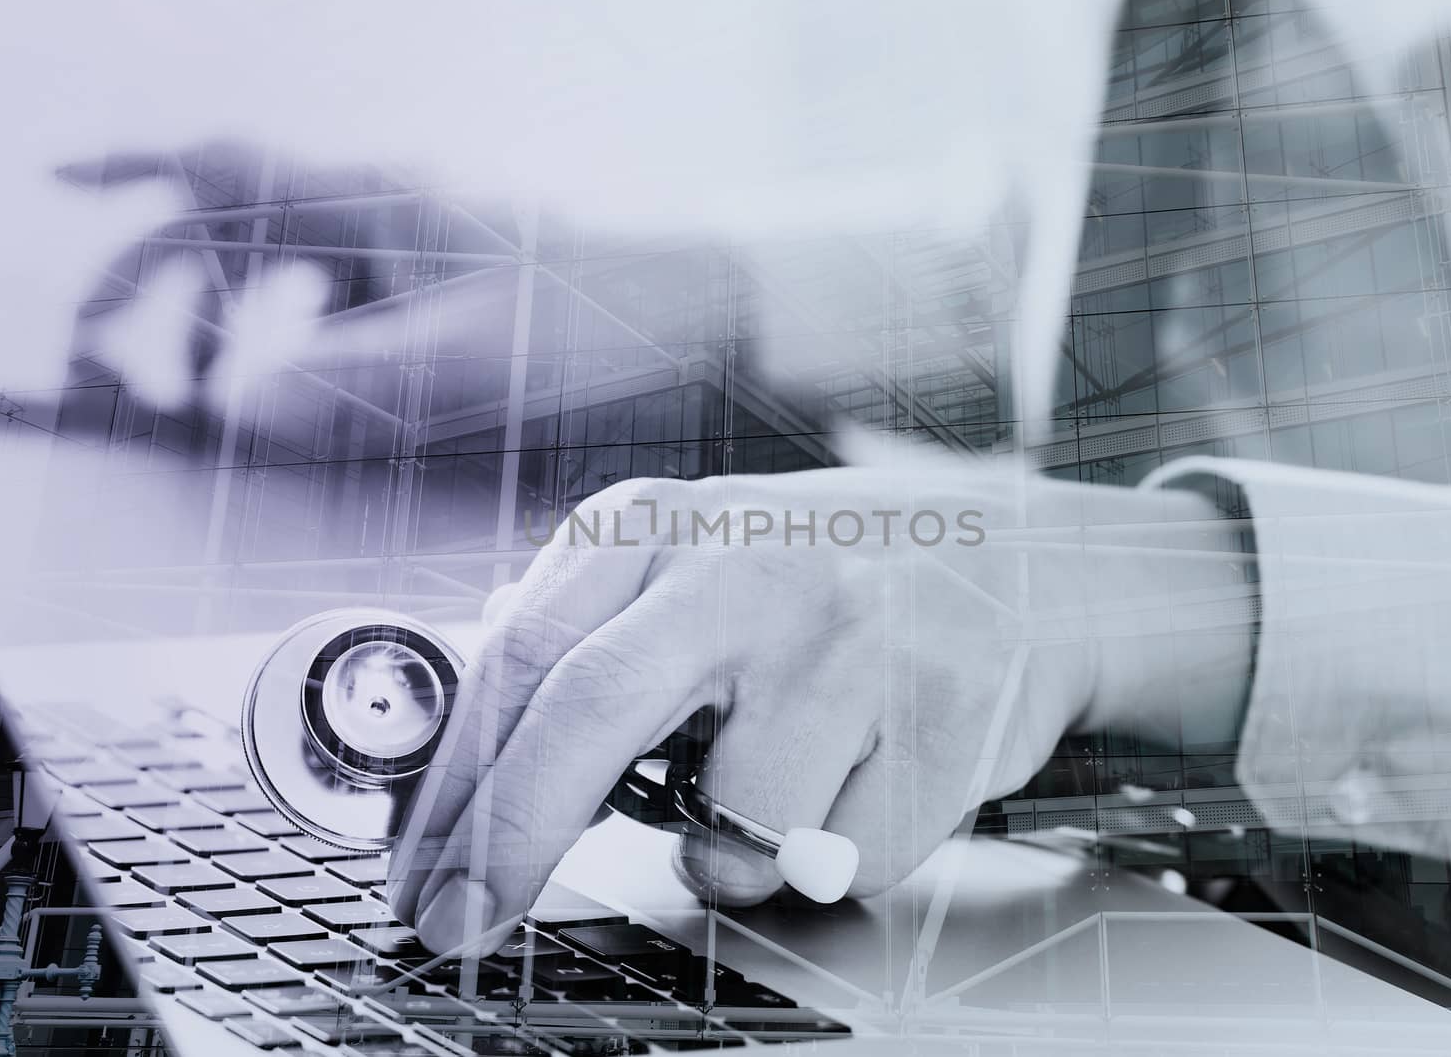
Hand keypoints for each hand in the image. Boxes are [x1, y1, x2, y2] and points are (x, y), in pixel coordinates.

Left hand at [387, 462, 1251, 953]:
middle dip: (508, 845)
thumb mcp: (696, 565)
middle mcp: (749, 566)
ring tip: (793, 780)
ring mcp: (850, 639)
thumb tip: (467, 745)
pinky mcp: (939, 718)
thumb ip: (588, 637)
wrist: (1029, 565)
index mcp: (664, 525)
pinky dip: (834, 854)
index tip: (421, 874)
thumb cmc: (835, 582)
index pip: (521, 659)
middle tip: (462, 926)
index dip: (454, 785)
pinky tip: (872, 773)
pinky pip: (835, 865)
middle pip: (584, 719)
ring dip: (734, 853)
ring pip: (725, 836)